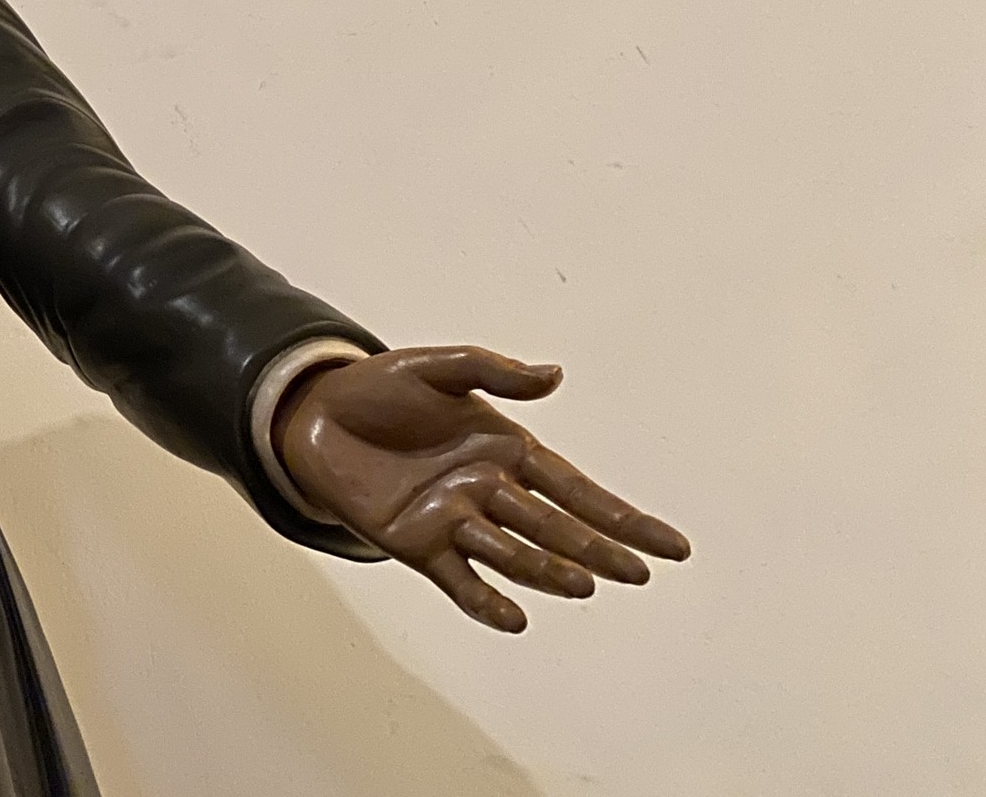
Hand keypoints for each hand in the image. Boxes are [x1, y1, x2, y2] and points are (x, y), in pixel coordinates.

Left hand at [277, 345, 689, 632]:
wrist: (313, 415)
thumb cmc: (380, 388)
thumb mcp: (435, 367)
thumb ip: (492, 371)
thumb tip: (555, 374)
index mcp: (507, 451)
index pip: (579, 491)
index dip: (624, 519)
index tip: (672, 547)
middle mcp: (492, 492)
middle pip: (557, 528)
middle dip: (598, 551)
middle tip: (638, 573)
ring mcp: (457, 522)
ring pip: (515, 553)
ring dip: (547, 571)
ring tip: (582, 584)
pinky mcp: (418, 545)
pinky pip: (460, 580)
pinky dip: (486, 600)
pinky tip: (514, 617)